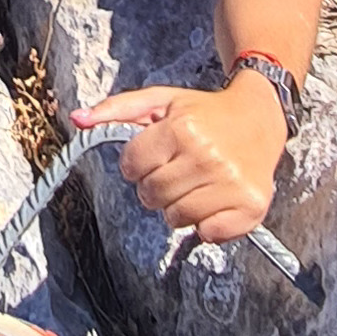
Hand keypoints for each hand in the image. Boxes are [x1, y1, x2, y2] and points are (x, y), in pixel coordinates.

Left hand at [83, 74, 287, 245]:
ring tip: (196, 182)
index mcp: (181, 128)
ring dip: (180, 206)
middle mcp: (207, 156)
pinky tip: (216, 199)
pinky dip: (207, 223)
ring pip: (175, 219)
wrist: (259, 118)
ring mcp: (230, 183)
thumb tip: (77, 119)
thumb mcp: (161, 101)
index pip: (131, 167)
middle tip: (176, 169)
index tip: (156, 153)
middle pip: (150, 196)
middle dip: (156, 186)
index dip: (137, 163)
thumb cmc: (203, 112)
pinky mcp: (250, 206)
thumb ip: (117, 110)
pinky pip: (207, 234)